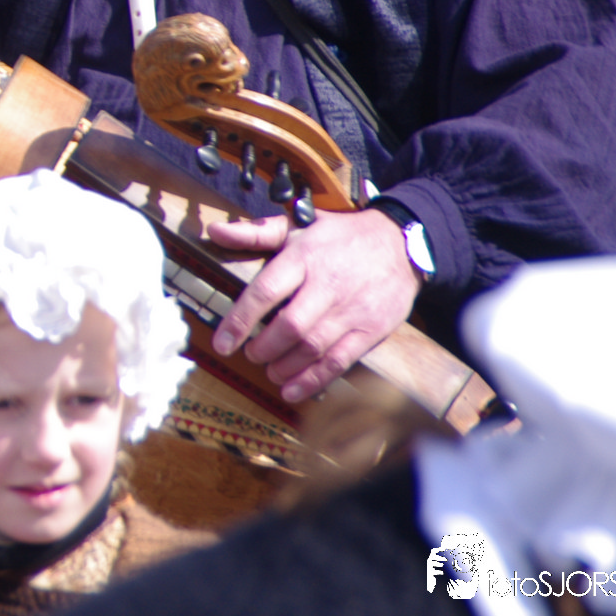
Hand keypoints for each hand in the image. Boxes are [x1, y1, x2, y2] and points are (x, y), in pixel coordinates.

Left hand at [205, 207, 423, 402]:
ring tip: (271, 372)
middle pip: (290, 326)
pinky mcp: (372, 330)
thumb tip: (214, 233)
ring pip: (313, 347)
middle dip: (264, 348)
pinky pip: (340, 361)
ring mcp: (352, 310)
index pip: (265, 291)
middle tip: (250, 355)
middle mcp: (327, 285)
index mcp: (303, 257)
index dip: (240, 320)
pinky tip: (294, 391)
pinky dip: (314, 380)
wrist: (401, 244)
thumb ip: (255, 233)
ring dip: (286, 367)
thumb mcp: (298, 225)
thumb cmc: (340, 237)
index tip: (221, 343)